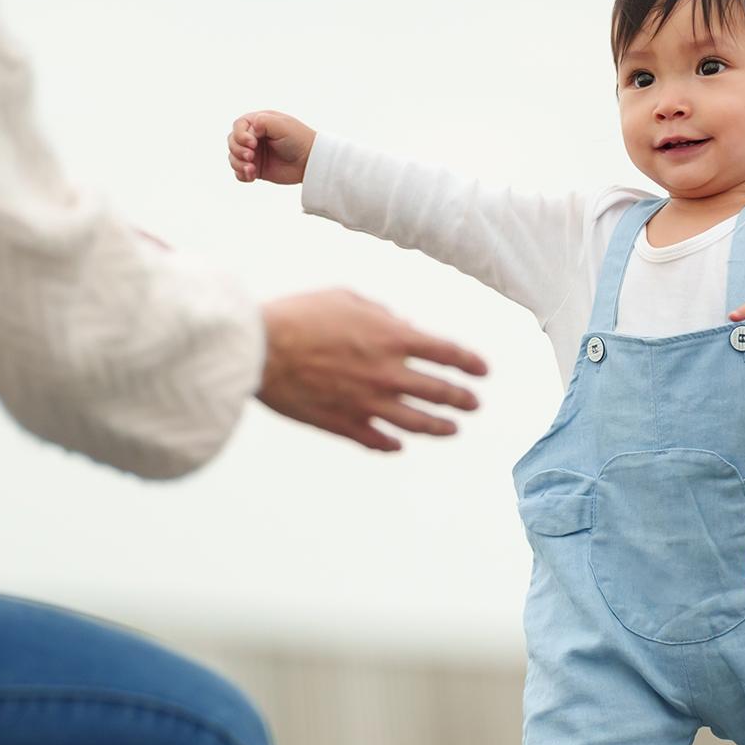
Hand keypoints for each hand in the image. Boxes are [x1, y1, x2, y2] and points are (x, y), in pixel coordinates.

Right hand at [228, 111, 315, 184]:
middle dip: (237, 150)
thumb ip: (263, 122)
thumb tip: (250, 129)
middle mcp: (254, 137)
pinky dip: (241, 174)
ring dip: (238, 163)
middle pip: (232, 141)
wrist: (311, 161)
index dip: (240, 135)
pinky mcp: (256, 169)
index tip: (253, 143)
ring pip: (233, 157)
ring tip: (251, 169)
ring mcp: (254, 153)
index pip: (238, 126)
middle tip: (251, 157)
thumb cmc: (299, 140)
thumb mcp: (282, 125)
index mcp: (259, 123)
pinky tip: (252, 175)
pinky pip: (239, 172)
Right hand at [258, 289, 488, 451]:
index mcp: (392, 339)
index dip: (470, 363)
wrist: (261, 349)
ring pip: (416, 424)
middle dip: (462, 399)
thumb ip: (379, 313)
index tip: (483, 372)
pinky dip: (391, 445)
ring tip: (452, 430)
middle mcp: (388, 374)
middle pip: (439, 393)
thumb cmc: (299, 316)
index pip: (447, 353)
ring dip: (439, 427)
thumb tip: (399, 324)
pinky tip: (398, 445)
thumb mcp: (345, 298)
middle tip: (473, 403)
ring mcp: (368, 404)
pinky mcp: (343, 424)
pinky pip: (376, 441)